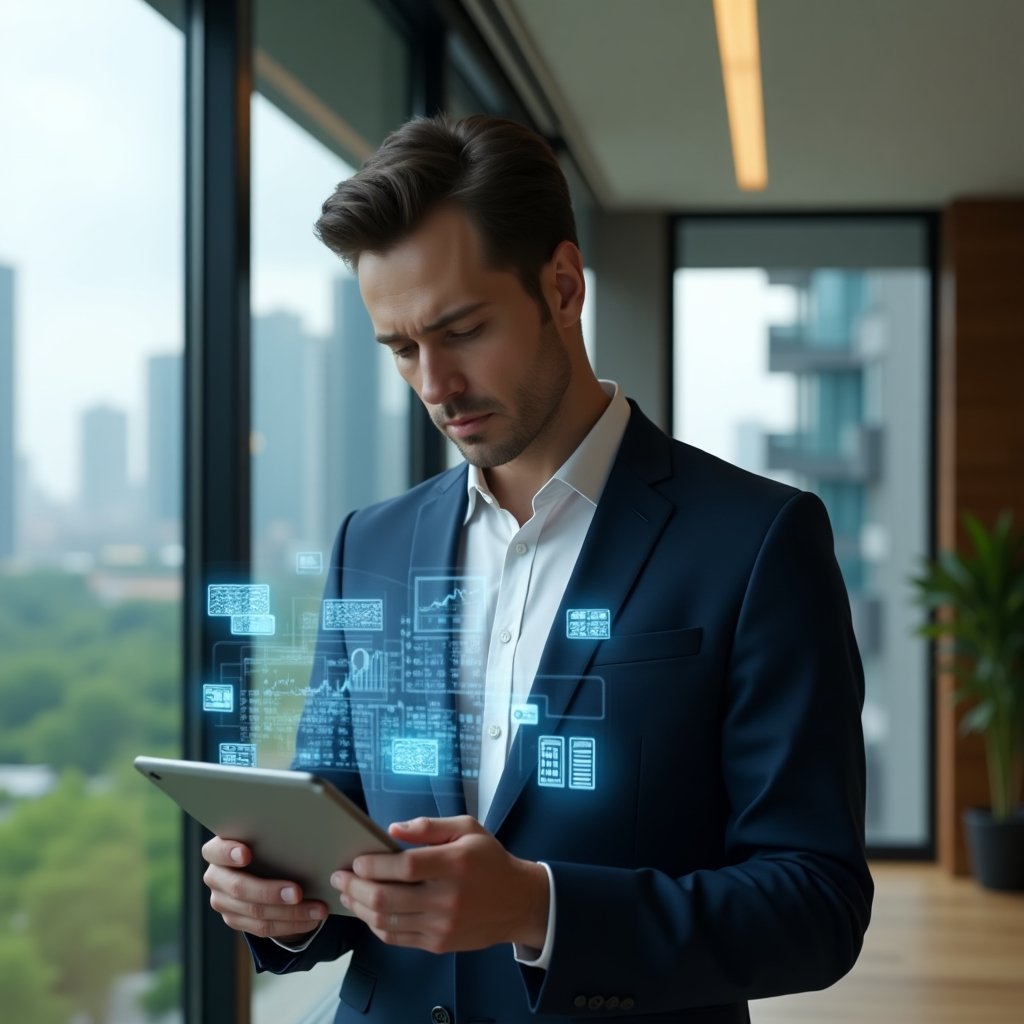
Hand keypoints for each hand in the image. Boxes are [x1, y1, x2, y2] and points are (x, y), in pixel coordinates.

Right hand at [202, 836, 328, 942]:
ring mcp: (223, 902)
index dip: (229, 853)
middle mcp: (216, 877)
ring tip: (317, 910)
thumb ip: (270, 835)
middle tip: (298, 893)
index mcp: (217, 851)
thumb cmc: (266, 842)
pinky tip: (310, 920)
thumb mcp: (263, 836)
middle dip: (271, 892)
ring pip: (256, 913)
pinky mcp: (235, 920)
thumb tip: (303, 830)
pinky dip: (290, 925)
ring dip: (291, 914)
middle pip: (239, 888)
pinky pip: (263, 928)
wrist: (260, 865)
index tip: (246, 853)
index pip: (215, 851)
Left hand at [331, 815, 548, 953]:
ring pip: (387, 922)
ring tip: (347, 894)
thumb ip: (429, 827)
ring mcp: (442, 925)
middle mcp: (448, 898)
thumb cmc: (489, 860)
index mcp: (455, 864)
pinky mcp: (439, 944)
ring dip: (360, 908)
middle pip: (388, 898)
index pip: (405, 867)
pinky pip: (397, 938)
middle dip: (355, 888)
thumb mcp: (468, 828)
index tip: (356, 860)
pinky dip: (376, 925)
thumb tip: (392, 829)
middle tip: (340, 877)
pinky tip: (368, 911)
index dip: (373, 865)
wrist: (518, 902)